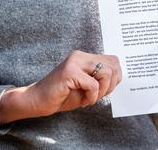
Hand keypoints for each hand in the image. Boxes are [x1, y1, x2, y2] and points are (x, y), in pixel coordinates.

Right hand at [0, 50, 121, 124]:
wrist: (38, 100)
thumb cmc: (62, 95)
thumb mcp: (86, 85)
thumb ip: (100, 78)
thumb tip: (118, 76)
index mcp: (84, 57)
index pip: (113, 61)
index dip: (115, 78)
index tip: (103, 90)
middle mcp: (79, 56)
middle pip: (113, 65)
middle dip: (111, 85)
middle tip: (96, 95)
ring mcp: (74, 62)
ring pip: (106, 73)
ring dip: (102, 91)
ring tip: (89, 98)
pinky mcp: (70, 72)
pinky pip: (94, 85)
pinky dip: (91, 97)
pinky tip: (82, 101)